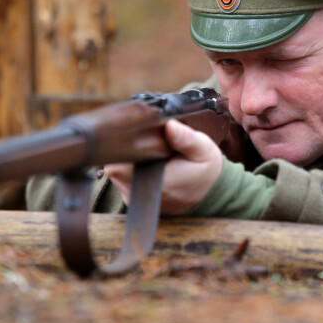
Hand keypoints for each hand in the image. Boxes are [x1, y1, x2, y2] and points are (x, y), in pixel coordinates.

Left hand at [105, 119, 223, 214]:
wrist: (207, 193)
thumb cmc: (205, 170)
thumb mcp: (203, 150)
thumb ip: (186, 138)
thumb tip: (169, 125)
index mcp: (156, 182)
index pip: (121, 162)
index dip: (124, 145)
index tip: (138, 134)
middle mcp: (140, 194)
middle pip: (115, 163)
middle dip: (127, 149)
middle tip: (147, 140)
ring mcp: (133, 197)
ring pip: (117, 168)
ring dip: (128, 158)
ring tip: (148, 150)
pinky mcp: (131, 197)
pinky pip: (121, 177)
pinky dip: (129, 167)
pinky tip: (145, 161)